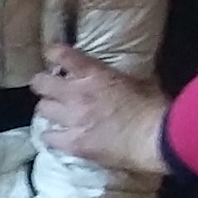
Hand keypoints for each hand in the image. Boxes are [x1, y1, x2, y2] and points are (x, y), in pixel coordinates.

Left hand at [33, 44, 168, 174]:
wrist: (157, 139)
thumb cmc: (155, 108)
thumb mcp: (140, 82)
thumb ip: (122, 79)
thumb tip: (119, 79)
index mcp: (95, 74)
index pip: (61, 55)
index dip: (53, 54)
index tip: (53, 56)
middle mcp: (76, 93)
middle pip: (40, 83)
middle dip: (44, 84)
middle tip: (52, 90)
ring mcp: (72, 119)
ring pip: (42, 109)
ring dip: (49, 110)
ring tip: (57, 115)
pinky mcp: (72, 142)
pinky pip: (48, 137)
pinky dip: (52, 136)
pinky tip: (59, 137)